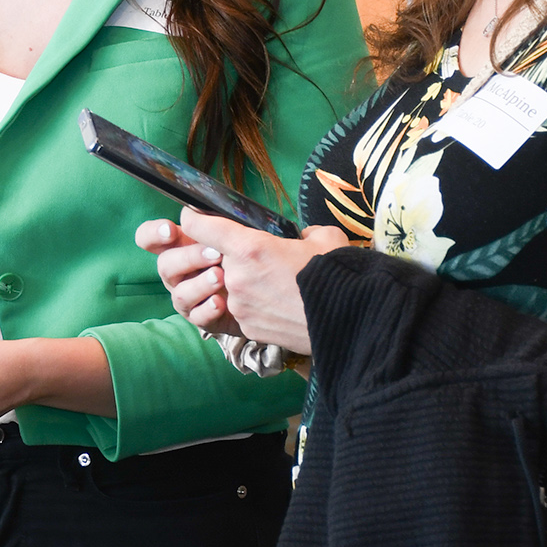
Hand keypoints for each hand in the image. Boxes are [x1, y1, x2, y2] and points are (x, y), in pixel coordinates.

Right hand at [137, 218, 239, 337]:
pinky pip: (197, 316)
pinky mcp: (200, 318)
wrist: (259, 292)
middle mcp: (176, 273)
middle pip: (165, 265)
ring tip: (221, 276)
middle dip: (189, 258)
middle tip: (216, 253)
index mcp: (178, 247)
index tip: (169, 230)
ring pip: (180, 293)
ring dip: (200, 284)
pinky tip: (221, 301)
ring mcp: (186, 297)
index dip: (152, 234)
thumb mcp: (228, 238)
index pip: (148, 238)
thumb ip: (210, 226)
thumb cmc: (239, 258)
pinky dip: (208, 309)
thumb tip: (191, 213)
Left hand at [148, 212, 347, 352]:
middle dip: (235, 256)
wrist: (351, 323)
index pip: (202, 226)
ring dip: (246, 282)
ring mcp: (239, 306)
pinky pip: (242, 309)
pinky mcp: (246, 328)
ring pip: (230, 286)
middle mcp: (236, 277)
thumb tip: (302, 238)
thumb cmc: (338, 276)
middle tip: (264, 259)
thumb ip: (304, 233)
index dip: (196, 219)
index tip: (196, 217)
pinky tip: (280, 304)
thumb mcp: (325, 238)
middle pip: (218, 259)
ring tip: (277, 285)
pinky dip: (255, 305)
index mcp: (250, 248)